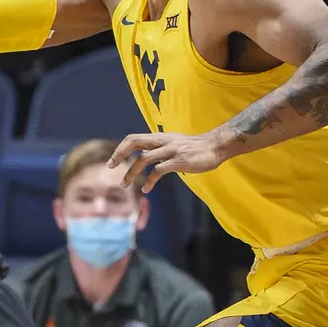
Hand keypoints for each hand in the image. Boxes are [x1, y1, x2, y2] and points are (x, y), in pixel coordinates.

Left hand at [109, 132, 226, 191]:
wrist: (216, 146)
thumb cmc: (196, 148)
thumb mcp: (175, 144)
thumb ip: (161, 149)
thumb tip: (148, 158)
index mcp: (160, 137)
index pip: (134, 138)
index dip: (121, 149)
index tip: (113, 162)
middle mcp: (163, 141)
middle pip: (134, 142)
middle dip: (120, 154)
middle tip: (111, 167)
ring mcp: (171, 150)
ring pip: (144, 159)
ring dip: (131, 173)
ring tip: (125, 185)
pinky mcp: (179, 161)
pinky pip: (159, 170)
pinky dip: (149, 180)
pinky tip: (146, 189)